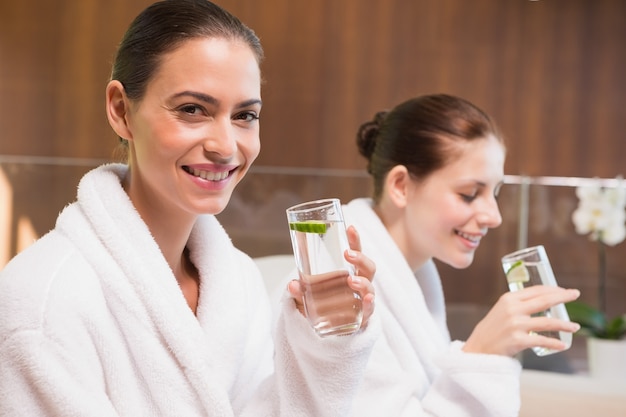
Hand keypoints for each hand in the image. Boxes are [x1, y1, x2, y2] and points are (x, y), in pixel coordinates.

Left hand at [287, 225, 375, 328]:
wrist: (327, 330)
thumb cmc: (321, 304)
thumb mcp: (307, 294)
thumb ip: (299, 290)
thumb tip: (292, 284)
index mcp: (349, 271)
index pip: (355, 252)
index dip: (355, 240)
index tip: (350, 228)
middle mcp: (360, 283)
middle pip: (367, 267)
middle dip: (360, 259)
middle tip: (347, 254)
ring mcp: (362, 300)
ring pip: (370, 287)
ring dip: (362, 282)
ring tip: (351, 280)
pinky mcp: (363, 316)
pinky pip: (369, 309)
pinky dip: (369, 304)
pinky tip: (366, 300)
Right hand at [462, 285, 580, 356]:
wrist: (479, 347)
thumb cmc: (494, 328)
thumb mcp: (503, 310)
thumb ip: (519, 304)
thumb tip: (543, 301)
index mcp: (509, 298)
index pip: (536, 290)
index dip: (554, 289)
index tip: (565, 290)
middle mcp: (512, 309)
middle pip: (544, 300)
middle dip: (563, 297)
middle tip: (576, 294)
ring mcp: (515, 325)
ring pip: (547, 322)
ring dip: (565, 324)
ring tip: (575, 327)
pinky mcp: (517, 340)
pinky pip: (541, 341)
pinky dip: (554, 344)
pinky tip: (562, 345)